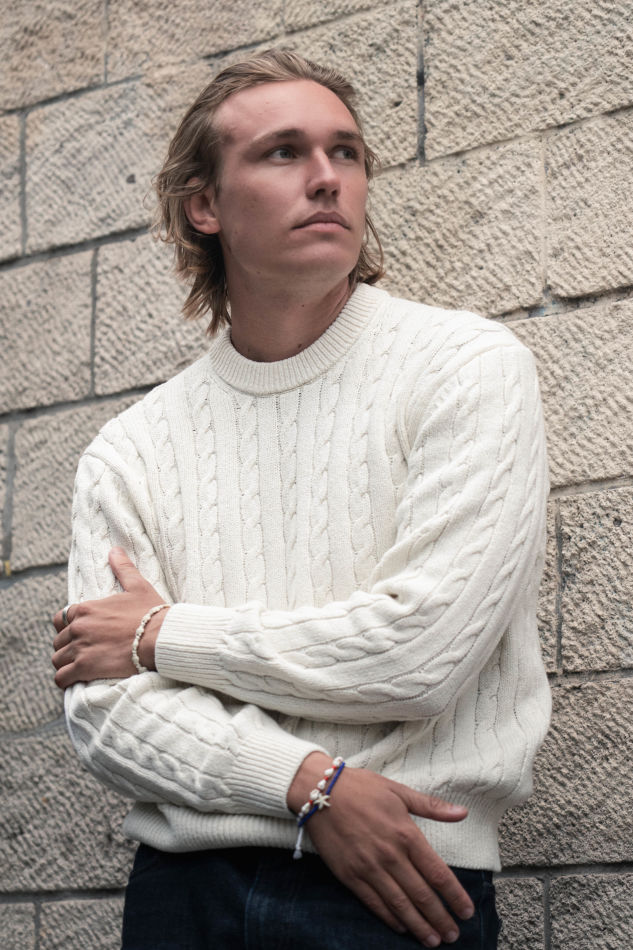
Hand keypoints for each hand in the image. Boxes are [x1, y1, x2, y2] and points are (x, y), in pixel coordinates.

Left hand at [52, 548, 167, 688]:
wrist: (161, 637)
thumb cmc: (151, 612)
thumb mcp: (137, 586)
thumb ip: (123, 568)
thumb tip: (114, 550)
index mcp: (86, 608)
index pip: (61, 618)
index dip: (67, 627)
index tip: (79, 633)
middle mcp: (78, 627)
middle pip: (58, 640)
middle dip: (68, 646)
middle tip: (82, 651)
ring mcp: (80, 648)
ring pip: (57, 659)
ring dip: (65, 663)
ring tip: (78, 667)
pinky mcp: (85, 668)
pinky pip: (61, 677)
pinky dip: (65, 680)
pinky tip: (74, 679)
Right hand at [288, 752, 473, 946]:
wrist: (320, 792)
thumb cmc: (362, 788)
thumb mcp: (399, 791)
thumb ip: (432, 807)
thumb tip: (462, 813)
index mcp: (406, 834)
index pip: (438, 873)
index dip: (455, 896)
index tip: (466, 911)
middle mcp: (390, 855)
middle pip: (422, 895)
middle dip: (440, 918)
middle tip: (453, 935)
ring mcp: (369, 868)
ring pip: (400, 905)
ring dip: (419, 926)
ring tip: (433, 941)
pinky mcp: (350, 876)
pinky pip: (374, 903)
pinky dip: (390, 918)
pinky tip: (402, 927)